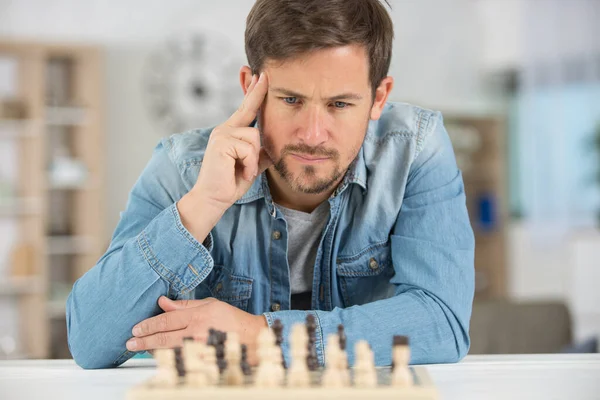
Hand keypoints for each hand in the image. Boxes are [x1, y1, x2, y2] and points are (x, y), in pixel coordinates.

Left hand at [126, 296, 267, 363]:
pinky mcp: (202, 362)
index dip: (149, 324)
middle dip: (143, 340)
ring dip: (152, 350)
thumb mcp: (210, 305)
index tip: (136, 328)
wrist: (252, 339)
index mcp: (198, 316)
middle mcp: (197, 333)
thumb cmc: (232, 320)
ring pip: (168, 351)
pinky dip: (166, 358)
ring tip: (141, 348)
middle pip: (163, 337)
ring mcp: (199, 350)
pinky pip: (179, 361)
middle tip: (130, 343)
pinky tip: (159, 356)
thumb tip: (163, 302)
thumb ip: (185, 304)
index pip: (166, 320)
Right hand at [192, 72, 272, 212]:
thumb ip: (261, 154)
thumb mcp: (251, 165)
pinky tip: (241, 173)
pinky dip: (249, 164)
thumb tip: (275, 147)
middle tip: (265, 75)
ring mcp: (222, 134)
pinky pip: (248, 149)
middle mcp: (224, 129)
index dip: (254, 92)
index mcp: (231, 132)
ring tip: (244, 171)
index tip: (261, 76)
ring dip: (254, 159)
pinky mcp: (222, 142)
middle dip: (258, 94)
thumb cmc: (230, 183)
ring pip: (255, 137)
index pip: (245, 109)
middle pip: (251, 112)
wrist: (214, 199)